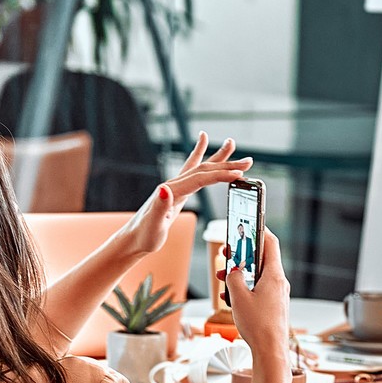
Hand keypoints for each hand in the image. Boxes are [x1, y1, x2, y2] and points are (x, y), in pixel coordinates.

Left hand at [116, 132, 251, 260]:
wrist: (133, 239)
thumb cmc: (144, 236)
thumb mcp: (153, 225)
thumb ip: (159, 207)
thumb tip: (165, 188)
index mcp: (171, 191)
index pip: (201, 179)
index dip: (221, 176)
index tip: (239, 174)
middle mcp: (174, 184)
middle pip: (205, 169)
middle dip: (227, 164)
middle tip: (249, 160)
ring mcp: (175, 186)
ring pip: (201, 167)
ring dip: (218, 157)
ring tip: (232, 143)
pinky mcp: (177, 191)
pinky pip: (192, 170)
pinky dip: (200, 156)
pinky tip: (203, 145)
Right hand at [225, 228, 290, 361]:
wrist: (270, 352)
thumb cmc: (259, 326)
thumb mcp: (238, 297)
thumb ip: (233, 279)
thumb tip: (233, 272)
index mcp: (274, 275)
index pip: (270, 243)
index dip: (259, 230)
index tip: (248, 224)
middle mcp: (279, 283)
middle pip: (261, 259)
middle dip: (242, 256)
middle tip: (228, 254)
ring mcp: (277, 295)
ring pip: (257, 276)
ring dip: (240, 275)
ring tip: (224, 279)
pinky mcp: (274, 306)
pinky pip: (258, 290)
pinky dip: (245, 289)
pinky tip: (231, 297)